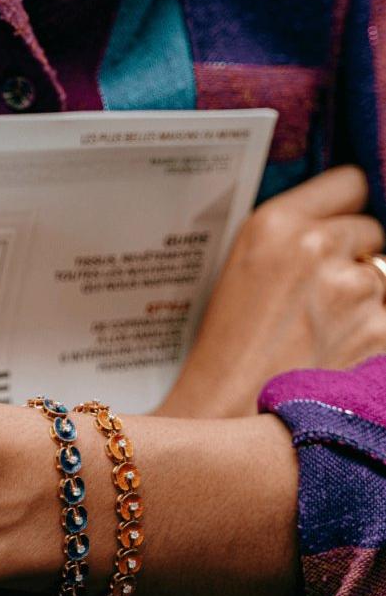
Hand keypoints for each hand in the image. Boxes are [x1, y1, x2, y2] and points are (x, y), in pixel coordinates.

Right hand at [158, 166, 385, 417]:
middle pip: (371, 230)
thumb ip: (294, 237)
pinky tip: (339, 353)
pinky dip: (373, 333)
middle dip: (354, 256)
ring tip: (323, 332)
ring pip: (383, 276)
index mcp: (275, 223)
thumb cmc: (225, 346)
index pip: (350, 181)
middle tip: (318, 295)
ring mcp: (355, 288)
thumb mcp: (242, 269)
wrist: (227, 414)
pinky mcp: (381, 330)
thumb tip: (343, 227)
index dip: (344, 210)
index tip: (335, 230)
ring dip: (366, 298)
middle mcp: (319, 245)